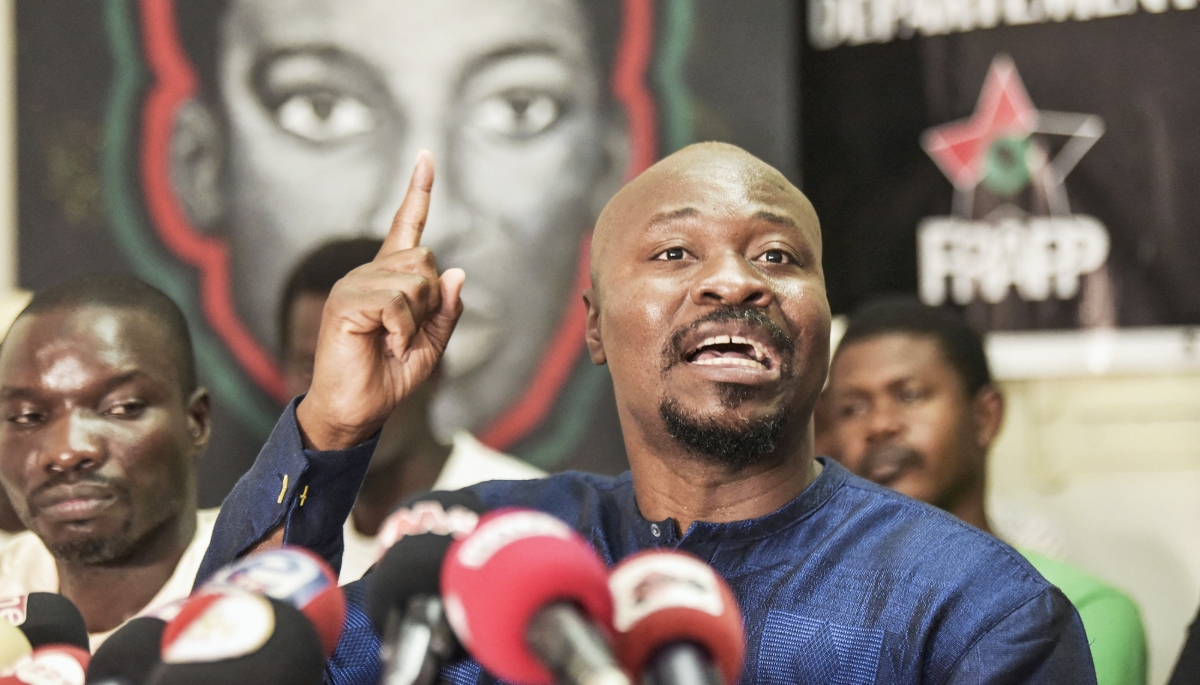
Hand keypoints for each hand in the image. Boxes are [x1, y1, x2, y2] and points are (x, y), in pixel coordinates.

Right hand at [296, 151, 464, 449]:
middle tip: (405, 334)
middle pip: (426, 261)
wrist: (356, 411)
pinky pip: (396, 303)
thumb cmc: (388, 377)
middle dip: (430, 302)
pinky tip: (383, 345)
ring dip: (415, 321)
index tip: (426, 156)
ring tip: (391, 342)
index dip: (418, 192)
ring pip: (415, 282)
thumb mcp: (431, 344)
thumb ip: (445, 310)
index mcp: (389, 279)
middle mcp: (368, 274)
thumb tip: (457, 272)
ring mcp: (353, 284)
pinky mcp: (345, 302)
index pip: (406, 226)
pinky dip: (401, 331)